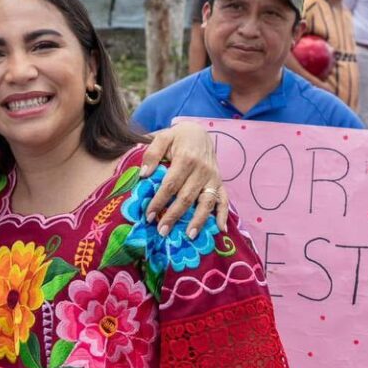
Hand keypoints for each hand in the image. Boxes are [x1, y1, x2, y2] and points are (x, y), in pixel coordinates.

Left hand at [141, 119, 227, 236]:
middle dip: (174, 216)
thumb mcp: (163, 137)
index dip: (159, 201)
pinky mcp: (220, 182)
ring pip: (206, 202)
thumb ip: (152, 153)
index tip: (148, 215)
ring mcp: (213, 178)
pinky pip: (224, 200)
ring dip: (198, 220)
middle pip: (186, 197)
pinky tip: (220, 229)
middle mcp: (202, 170)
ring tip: (189, 236)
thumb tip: (143, 175)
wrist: (199, 132)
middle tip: (162, 231)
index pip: (170, 185)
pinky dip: (223, 215)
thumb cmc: (177, 138)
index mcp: (186, 159)